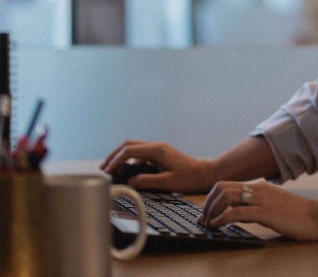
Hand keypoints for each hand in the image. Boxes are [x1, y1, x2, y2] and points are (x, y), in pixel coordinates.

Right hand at [100, 140, 215, 193]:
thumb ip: (147, 181)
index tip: (107, 172)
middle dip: (114, 155)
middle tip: (103, 168)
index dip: (115, 160)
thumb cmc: (189, 178)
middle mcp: (156, 146)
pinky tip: (126, 172)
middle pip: (129, 144)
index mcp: (157, 150)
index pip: (129, 150)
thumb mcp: (167, 182)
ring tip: (111, 169)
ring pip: (134, 148)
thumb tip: (129, 182)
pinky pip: (140, 154)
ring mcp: (158, 150)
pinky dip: (129, 160)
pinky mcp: (159, 155)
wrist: (204, 173)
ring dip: (121, 156)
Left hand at [199, 181, 317, 241]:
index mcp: (259, 186)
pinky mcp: (265, 212)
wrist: (317, 217)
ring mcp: (261, 199)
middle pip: (222, 188)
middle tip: (203, 219)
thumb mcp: (273, 205)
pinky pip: (237, 212)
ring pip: (226, 197)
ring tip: (208, 223)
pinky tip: (217, 226)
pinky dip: (222, 218)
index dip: (212, 198)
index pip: (227, 185)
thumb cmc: (297, 215)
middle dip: (207, 204)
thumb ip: (256, 205)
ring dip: (212, 210)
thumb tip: (238, 213)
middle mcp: (258, 189)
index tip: (206, 213)